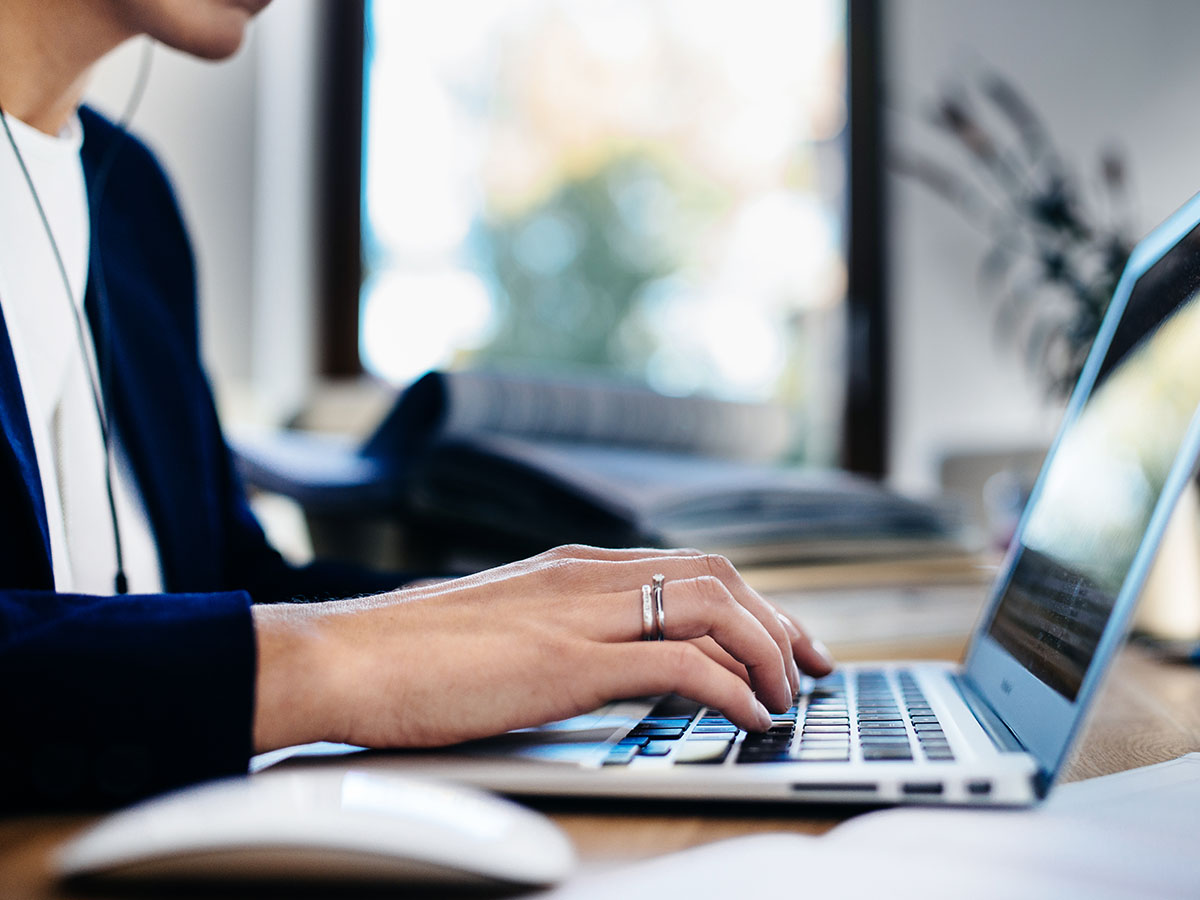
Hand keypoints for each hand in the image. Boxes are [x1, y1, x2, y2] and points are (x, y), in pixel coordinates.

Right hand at [251, 545, 833, 752]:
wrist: (342, 656)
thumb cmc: (407, 653)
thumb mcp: (501, 629)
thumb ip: (557, 630)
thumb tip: (601, 661)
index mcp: (571, 567)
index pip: (688, 565)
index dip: (750, 601)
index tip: (782, 640)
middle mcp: (584, 577)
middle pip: (717, 576)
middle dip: (778, 621)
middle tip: (812, 667)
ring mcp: (577, 614)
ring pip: (711, 607)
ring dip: (765, 652)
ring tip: (786, 699)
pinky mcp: (566, 663)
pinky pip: (679, 664)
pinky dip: (730, 688)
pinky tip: (748, 716)